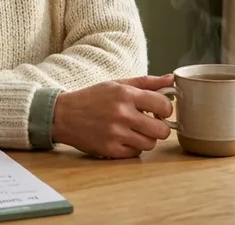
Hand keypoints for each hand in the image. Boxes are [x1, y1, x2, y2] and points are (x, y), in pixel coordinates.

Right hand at [51, 75, 174, 158]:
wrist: (63, 115)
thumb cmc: (92, 98)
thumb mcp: (117, 84)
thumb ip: (146, 82)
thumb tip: (171, 80)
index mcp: (126, 94)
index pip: (163, 105)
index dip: (166, 109)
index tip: (159, 110)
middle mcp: (122, 114)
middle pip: (161, 130)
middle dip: (159, 127)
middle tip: (150, 123)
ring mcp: (116, 134)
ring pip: (150, 144)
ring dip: (146, 138)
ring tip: (135, 131)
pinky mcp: (109, 150)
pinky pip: (135, 153)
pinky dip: (133, 148)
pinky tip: (124, 138)